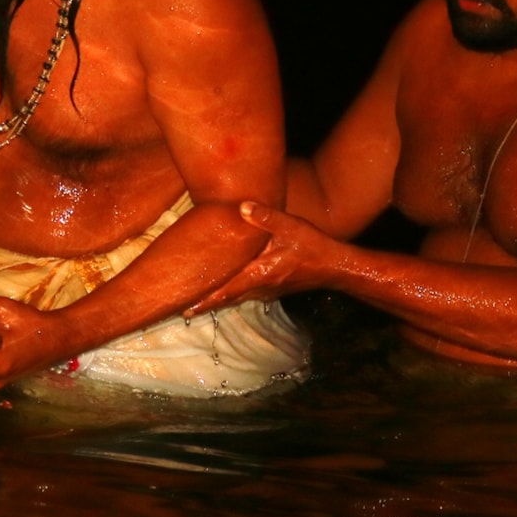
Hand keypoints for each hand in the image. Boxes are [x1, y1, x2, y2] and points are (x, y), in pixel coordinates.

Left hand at [185, 200, 342, 314]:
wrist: (335, 267)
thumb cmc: (313, 245)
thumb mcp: (291, 226)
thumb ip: (266, 217)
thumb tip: (242, 207)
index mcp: (260, 273)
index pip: (227, 289)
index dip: (205, 298)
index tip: (186, 306)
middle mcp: (260, 286)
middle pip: (226, 298)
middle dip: (204, 304)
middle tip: (180, 309)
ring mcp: (267, 290)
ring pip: (235, 298)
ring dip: (216, 301)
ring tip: (194, 305)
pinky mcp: (272, 288)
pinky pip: (245, 294)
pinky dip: (230, 295)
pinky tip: (223, 291)